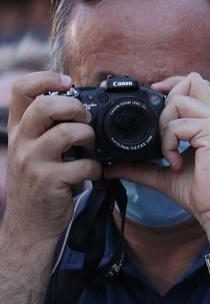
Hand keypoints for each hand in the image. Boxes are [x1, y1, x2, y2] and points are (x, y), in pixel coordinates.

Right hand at [2, 72, 99, 245]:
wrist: (30, 225)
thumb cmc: (40, 185)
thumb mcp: (35, 152)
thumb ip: (49, 130)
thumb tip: (82, 108)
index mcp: (19, 130)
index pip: (22, 89)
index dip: (46, 79)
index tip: (68, 83)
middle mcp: (21, 142)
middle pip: (45, 105)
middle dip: (74, 106)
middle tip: (86, 119)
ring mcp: (33, 161)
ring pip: (67, 133)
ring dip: (89, 137)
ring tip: (90, 148)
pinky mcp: (49, 181)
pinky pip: (83, 166)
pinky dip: (95, 168)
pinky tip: (92, 174)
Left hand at [105, 73, 209, 245]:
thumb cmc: (200, 193)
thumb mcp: (163, 174)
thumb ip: (140, 166)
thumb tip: (111, 168)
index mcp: (209, 122)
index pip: (193, 83)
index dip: (172, 85)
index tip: (155, 103)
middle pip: (191, 81)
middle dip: (167, 100)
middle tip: (163, 132)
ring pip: (178, 101)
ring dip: (164, 127)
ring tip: (168, 152)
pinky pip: (179, 125)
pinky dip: (169, 143)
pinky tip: (175, 163)